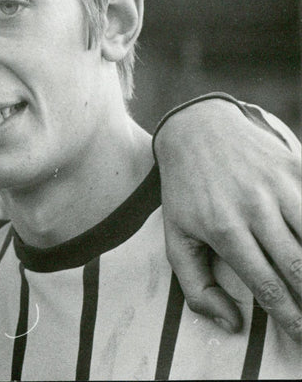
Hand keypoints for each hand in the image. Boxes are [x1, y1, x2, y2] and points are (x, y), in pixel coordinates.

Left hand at [156, 95, 301, 339]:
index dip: (290, 316)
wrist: (197, 129)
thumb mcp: (176, 236)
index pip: (267, 284)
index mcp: (223, 228)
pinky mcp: (296, 167)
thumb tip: (231, 324)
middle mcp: (254, 208)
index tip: (301, 336)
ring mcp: (278, 186)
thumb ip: (196, 286)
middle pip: (299, 266)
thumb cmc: (186, 191)